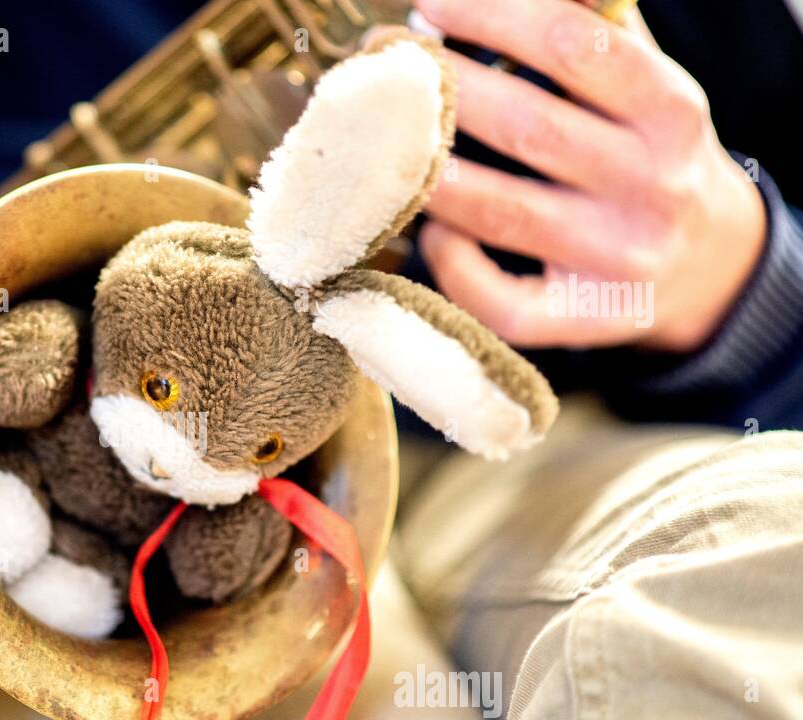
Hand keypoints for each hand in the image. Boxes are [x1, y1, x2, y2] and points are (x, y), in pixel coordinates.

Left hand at [414, 0, 765, 351]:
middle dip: (443, 89)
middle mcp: (651, 185)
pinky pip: (501, 300)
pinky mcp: (580, 319)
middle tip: (381, 60)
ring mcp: (615, 259)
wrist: (711, 266)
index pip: (578, 49)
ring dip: (427, 172)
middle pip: (528, 128)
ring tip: (377, 136)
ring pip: (501, 213)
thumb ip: (595, 33)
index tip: (432, 3)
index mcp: (672, 111)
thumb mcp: (648, 89)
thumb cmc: (651, 157)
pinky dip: (454, 263)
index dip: (497, 18)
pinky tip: (430, 228)